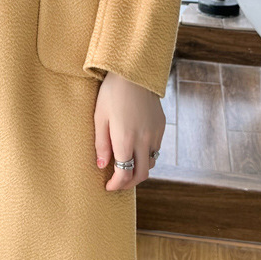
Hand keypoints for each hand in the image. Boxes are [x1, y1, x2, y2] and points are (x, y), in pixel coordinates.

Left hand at [93, 72, 165, 190]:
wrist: (134, 72)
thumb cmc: (111, 93)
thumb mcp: (99, 117)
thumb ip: (101, 144)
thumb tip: (102, 166)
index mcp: (125, 140)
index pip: (124, 174)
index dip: (116, 185)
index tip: (108, 187)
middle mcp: (144, 140)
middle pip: (142, 174)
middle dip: (129, 183)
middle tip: (118, 183)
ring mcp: (155, 133)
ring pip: (151, 163)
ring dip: (139, 170)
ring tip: (127, 167)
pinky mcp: (161, 126)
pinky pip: (156, 148)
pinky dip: (146, 155)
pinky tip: (136, 149)